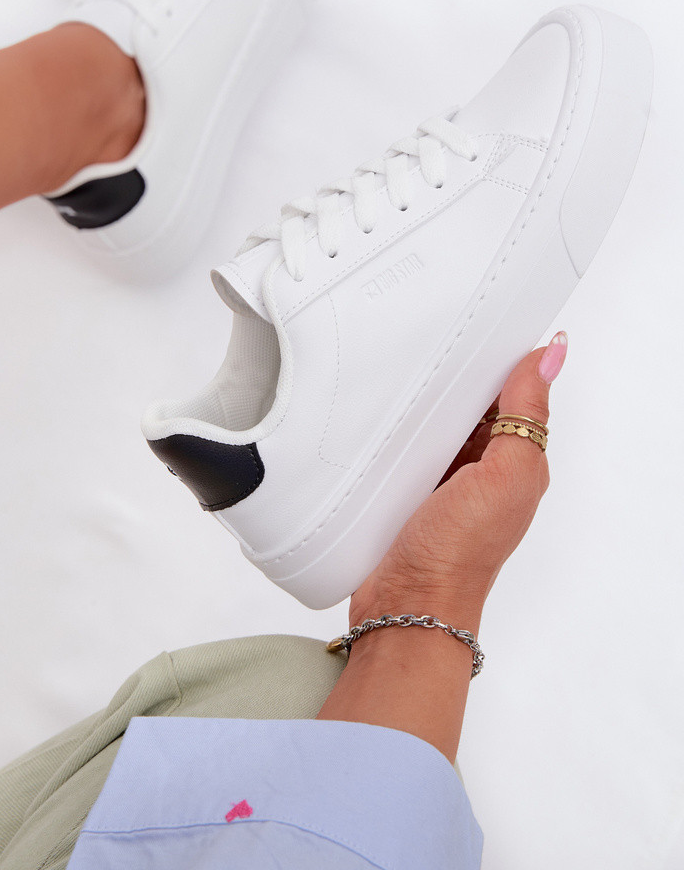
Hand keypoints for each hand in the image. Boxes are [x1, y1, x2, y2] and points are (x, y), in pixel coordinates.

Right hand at [350, 334, 566, 627]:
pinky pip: (405, 445)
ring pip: (437, 423)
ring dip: (423, 404)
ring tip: (404, 374)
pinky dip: (397, 430)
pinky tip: (383, 417)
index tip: (482, 328)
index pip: (516, 396)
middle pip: (473, 407)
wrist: (406, 608)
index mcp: (517, 464)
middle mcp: (484, 472)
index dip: (502, 363)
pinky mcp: (408, 490)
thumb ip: (527, 416)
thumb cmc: (458, 557)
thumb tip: (552, 357)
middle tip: (433, 344)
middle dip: (457, 378)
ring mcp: (445, 482)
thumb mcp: (506, 476)